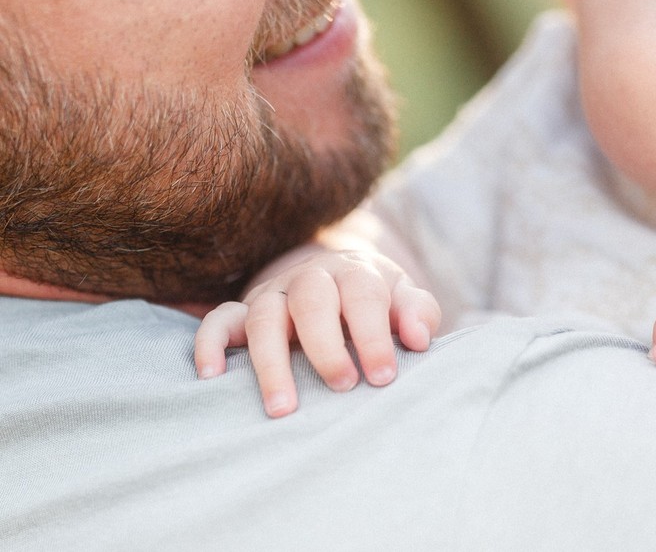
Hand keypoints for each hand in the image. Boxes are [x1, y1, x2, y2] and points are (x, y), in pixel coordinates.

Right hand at [194, 249, 440, 417]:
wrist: (341, 278)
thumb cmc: (378, 303)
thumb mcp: (404, 300)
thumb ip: (418, 313)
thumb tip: (417, 338)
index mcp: (355, 273)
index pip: (362, 296)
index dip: (372, 336)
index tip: (383, 376)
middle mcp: (311, 278)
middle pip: (310, 301)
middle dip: (325, 347)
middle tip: (343, 387)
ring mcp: (274, 293)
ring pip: (263, 316)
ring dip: (271, 361)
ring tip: (283, 408)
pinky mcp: (244, 311)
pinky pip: (218, 319)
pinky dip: (210, 343)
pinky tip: (212, 377)